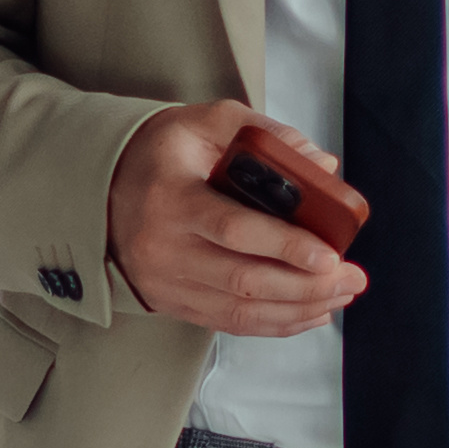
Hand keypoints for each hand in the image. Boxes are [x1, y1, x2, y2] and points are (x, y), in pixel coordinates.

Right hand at [107, 100, 364, 337]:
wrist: (97, 191)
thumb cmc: (157, 154)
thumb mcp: (204, 123)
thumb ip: (263, 134)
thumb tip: (321, 167)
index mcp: (172, 197)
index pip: (234, 229)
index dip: (285, 246)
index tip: (329, 254)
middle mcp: (165, 248)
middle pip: (244, 280)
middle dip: (308, 286)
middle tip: (351, 278)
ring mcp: (167, 282)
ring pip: (241, 310)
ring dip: (299, 309)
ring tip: (340, 297)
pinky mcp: (172, 303)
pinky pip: (230, 323)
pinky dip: (275, 323)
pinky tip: (309, 313)